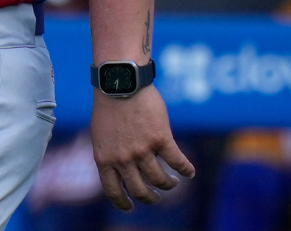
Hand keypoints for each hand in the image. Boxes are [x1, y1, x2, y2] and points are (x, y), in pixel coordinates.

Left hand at [90, 86, 194, 210]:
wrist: (120, 82)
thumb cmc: (108, 104)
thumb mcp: (100, 133)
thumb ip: (109, 153)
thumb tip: (118, 170)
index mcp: (104, 158)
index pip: (112, 190)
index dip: (123, 203)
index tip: (130, 207)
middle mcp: (123, 158)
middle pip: (140, 191)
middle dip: (150, 198)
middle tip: (156, 197)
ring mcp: (142, 150)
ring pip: (161, 180)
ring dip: (169, 185)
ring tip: (173, 182)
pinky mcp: (161, 139)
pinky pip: (178, 162)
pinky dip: (186, 170)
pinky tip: (190, 172)